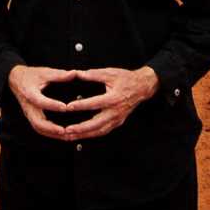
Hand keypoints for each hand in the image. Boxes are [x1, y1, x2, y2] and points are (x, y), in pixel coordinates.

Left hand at [8, 63, 155, 140]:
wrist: (142, 87)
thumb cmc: (126, 79)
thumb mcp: (110, 73)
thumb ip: (93, 74)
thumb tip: (77, 73)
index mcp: (114, 98)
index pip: (95, 103)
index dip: (81, 105)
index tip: (69, 107)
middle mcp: (115, 111)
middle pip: (96, 123)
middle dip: (81, 128)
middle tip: (67, 130)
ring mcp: (117, 119)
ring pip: (99, 130)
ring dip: (84, 135)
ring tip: (70, 136)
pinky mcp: (117, 122)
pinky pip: (103, 131)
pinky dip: (92, 135)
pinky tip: (82, 135)